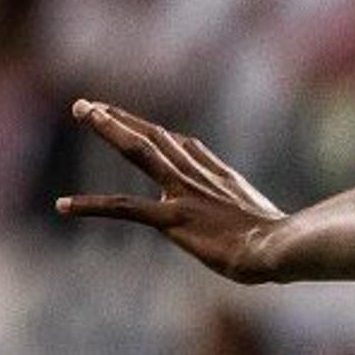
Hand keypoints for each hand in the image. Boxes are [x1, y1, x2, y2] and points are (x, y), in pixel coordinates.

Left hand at [51, 100, 291, 281]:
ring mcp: (185, 195)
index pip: (187, 148)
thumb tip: (291, 237)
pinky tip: (63, 206)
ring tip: (82, 109)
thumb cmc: (292, 248)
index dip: (163, 134)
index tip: (146, 125)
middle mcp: (200, 179)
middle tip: (91, 104)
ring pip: (140, 151)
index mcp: (225, 180)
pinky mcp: (173, 219)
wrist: (285, 250)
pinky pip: (125, 207)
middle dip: (124, 118)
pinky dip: (92, 206)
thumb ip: (270, 222)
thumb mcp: (281, 228)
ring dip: (110, 128)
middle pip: (157, 137)